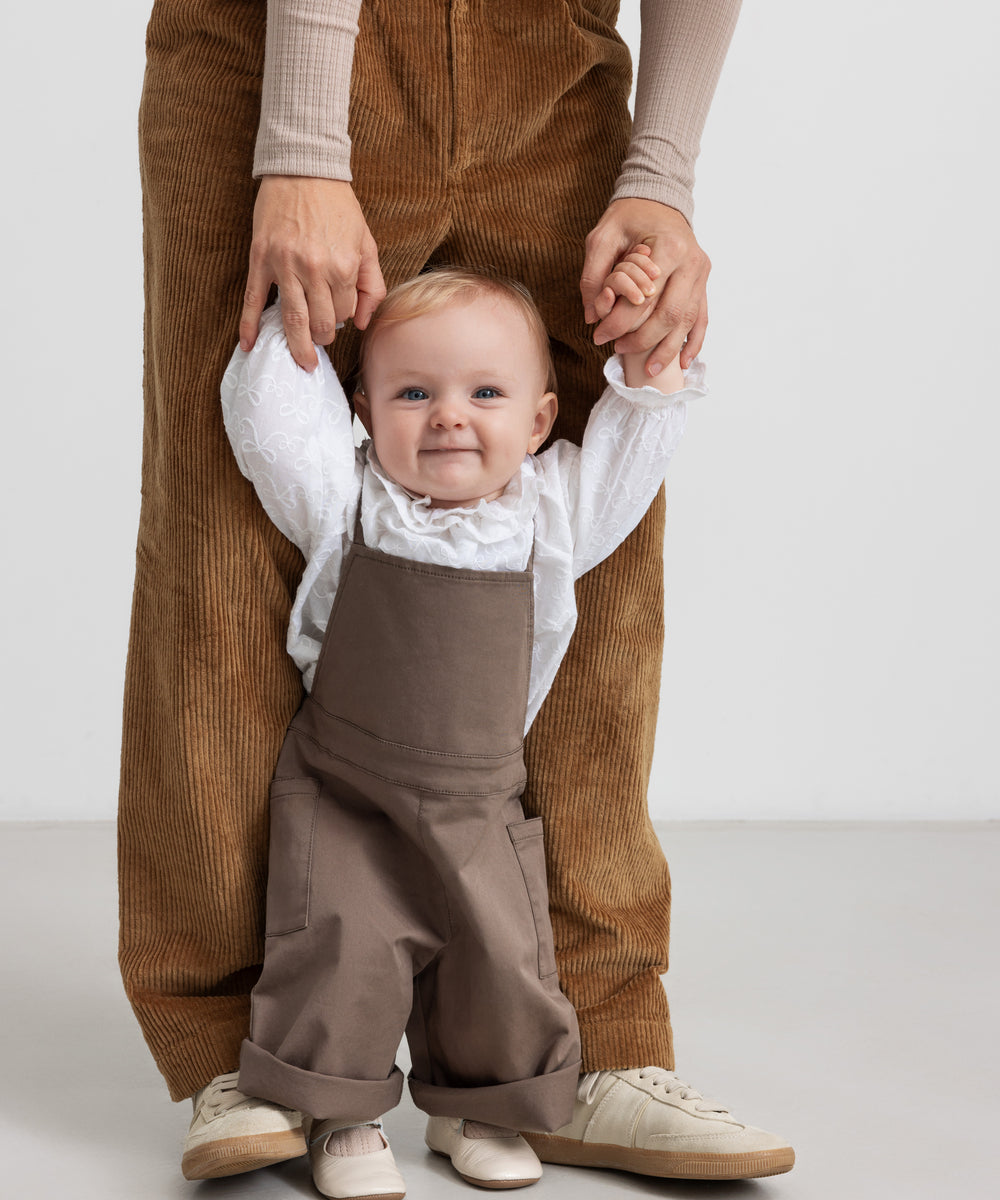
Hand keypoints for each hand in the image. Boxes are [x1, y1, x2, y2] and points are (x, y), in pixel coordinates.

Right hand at [239, 176, 385, 370]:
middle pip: (320, 323)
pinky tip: (249, 346)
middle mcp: (314, 270)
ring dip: (298, 346)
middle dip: (323, 335)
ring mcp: (284, 266)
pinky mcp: (260, 260)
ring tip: (302, 360)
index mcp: (343, 266)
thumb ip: (372, 285)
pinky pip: (253, 300)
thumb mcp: (367, 243)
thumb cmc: (338, 207)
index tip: (337, 311)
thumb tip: (361, 322)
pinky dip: (250, 326)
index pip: (344, 312)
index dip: (343, 316)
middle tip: (321, 336)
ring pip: (292, 320)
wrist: (303, 170)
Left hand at [580, 198, 710, 373]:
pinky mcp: (703, 283)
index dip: (620, 321)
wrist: (658, 199)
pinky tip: (683, 362)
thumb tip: (593, 315)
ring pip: (688, 321)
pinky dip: (693, 342)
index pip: (645, 297)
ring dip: (668, 349)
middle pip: (670, 314)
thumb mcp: (602, 236)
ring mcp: (701, 274)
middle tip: (617, 350)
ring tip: (649, 370)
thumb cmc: (629, 217)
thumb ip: (594, 275)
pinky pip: (701, 318)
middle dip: (643, 340)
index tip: (599, 334)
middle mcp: (691, 262)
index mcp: (669, 247)